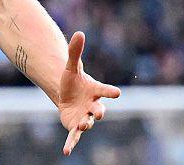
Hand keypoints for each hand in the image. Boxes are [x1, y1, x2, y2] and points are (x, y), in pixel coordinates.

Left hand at [57, 31, 120, 155]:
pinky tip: (66, 152)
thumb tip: (79, 32)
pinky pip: (74, 136)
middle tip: (98, 113)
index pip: (106, 91)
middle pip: (99, 109)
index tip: (117, 92)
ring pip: (87, 123)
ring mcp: (85, 117)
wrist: (66, 94)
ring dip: (86, 125)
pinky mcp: (74, 126)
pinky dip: (71, 144)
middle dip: (99, 112)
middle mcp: (93, 106)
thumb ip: (75, 52)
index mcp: (95, 91)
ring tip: (83, 126)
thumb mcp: (71, 66)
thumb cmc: (72, 81)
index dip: (111, 92)